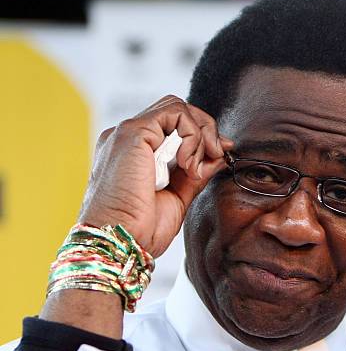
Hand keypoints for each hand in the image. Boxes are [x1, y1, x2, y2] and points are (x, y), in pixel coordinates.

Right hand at [78, 95, 232, 257]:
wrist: (120, 242)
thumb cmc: (140, 228)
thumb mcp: (179, 196)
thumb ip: (197, 172)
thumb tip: (219, 154)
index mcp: (135, 152)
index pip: (174, 125)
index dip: (202, 135)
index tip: (220, 154)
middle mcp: (129, 138)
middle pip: (177, 111)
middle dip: (205, 130)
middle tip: (217, 154)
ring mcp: (128, 133)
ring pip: (177, 108)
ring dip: (200, 134)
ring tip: (196, 166)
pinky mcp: (132, 133)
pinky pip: (174, 114)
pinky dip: (191, 135)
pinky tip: (187, 163)